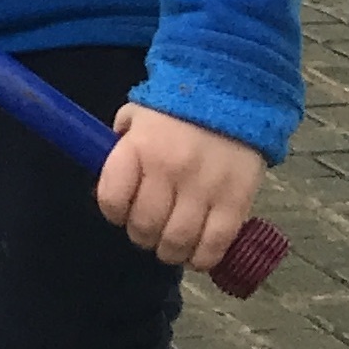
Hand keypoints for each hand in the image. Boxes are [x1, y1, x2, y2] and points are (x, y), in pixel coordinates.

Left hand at [93, 104, 267, 271]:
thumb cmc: (178, 108)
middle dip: (142, 236)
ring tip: (172, 246)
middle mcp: (168, 170)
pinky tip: (198, 254)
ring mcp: (204, 187)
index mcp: (138, 148)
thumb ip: (122, 148)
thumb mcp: (137, 117)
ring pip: (177, 241)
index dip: (114, 213)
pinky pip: (215, 244)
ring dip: (169, 251)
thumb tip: (115, 183)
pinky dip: (202, 258)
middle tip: (149, 232)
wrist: (234, 91)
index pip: (111, 200)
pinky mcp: (236, 200)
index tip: (122, 212)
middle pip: (144, 226)